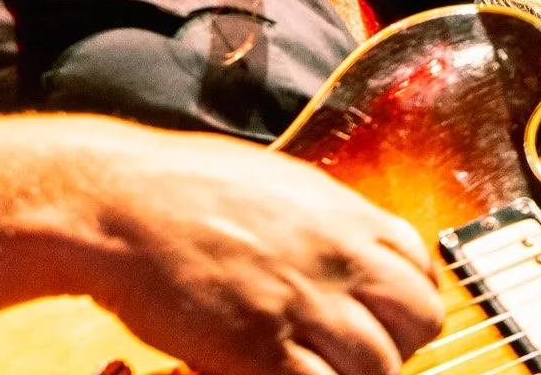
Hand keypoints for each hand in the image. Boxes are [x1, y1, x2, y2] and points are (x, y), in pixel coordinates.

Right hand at [73, 123, 443, 374]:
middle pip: (417, 321)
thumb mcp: (274, 184)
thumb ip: (322, 220)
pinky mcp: (261, 348)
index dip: (408, 300)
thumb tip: (352, 248)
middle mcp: (334, 253)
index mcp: (339, 211)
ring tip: (310, 366)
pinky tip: (275, 372)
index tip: (386, 316)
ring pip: (378, 368)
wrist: (120, 202)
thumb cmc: (182, 186)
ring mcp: (301, 302)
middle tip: (353, 352)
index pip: (420, 266)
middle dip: (396, 344)